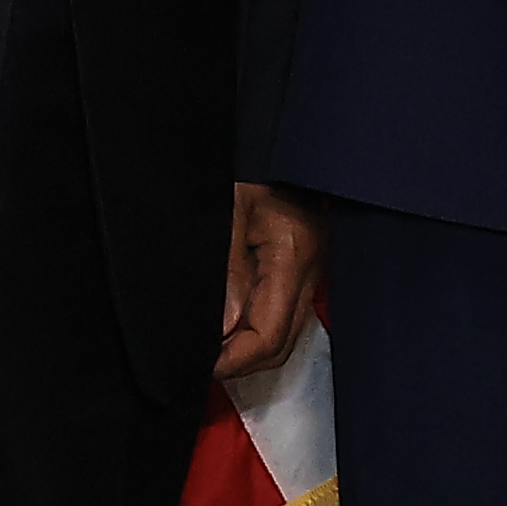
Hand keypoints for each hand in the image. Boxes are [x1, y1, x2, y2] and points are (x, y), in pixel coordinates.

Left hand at [216, 183, 322, 391]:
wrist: (276, 141)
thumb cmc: (253, 167)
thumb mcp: (227, 213)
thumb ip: (227, 272)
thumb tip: (221, 329)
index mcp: (293, 259)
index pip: (269, 336)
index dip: (233, 360)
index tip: (199, 364)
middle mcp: (308, 272)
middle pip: (281, 344)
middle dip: (240, 363)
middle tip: (198, 364)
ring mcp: (308, 271)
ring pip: (283, 334)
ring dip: (246, 348)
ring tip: (208, 348)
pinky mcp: (299, 266)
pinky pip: (280, 313)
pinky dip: (253, 329)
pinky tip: (226, 325)